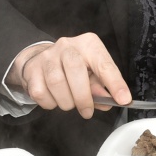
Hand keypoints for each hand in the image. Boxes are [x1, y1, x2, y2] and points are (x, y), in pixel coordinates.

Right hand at [11, 34, 129, 117]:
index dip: (115, 83)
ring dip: (66, 101)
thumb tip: (107, 101)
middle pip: (75, 70)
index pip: (104, 64)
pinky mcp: (32, 70)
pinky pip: (41, 93)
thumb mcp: (92, 73)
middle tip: (87, 111)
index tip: (123, 100)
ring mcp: (47, 56)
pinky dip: (50, 103)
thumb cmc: (73, 68)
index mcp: (88, 44)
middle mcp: (67, 46)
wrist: (42, 60)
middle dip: (83, 97)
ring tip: (70, 103)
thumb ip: (101, 88)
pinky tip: (55, 99)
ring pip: (56, 83)